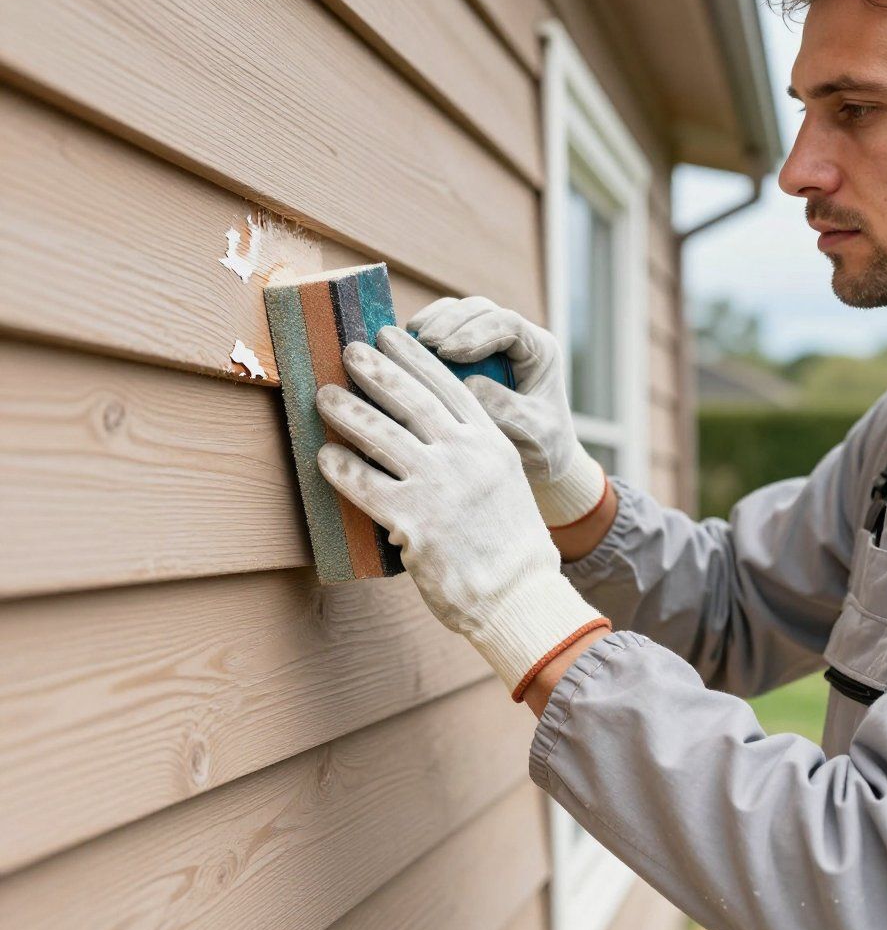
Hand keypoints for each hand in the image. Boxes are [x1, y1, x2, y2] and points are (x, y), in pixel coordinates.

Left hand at [315, 326, 608, 699]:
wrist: (518, 595)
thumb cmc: (511, 545)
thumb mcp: (505, 483)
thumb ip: (473, 453)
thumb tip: (430, 434)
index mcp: (492, 442)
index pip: (449, 385)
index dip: (416, 357)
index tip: (392, 335)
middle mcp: (466, 455)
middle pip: (411, 399)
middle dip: (376, 370)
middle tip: (350, 349)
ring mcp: (439, 485)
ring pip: (381, 434)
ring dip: (347, 410)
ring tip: (323, 395)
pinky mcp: (414, 520)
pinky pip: (365, 484)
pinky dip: (340, 467)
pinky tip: (324, 454)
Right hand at [406, 296, 606, 526]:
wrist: (538, 458)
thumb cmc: (542, 445)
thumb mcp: (532, 431)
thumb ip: (505, 407)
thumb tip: (468, 384)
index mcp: (538, 350)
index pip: (508, 324)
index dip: (476, 331)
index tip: (449, 353)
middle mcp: (515, 338)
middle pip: (479, 310)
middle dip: (449, 322)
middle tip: (425, 342)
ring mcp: (489, 340)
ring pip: (459, 313)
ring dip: (434, 323)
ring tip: (412, 341)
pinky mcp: (467, 350)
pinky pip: (444, 329)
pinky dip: (424, 335)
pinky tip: (406, 350)